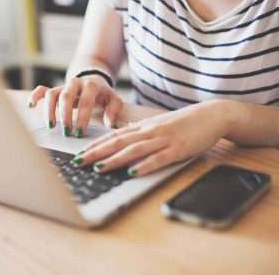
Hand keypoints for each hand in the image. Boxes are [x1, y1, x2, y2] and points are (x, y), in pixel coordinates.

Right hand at [28, 76, 122, 136]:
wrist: (94, 78)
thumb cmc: (103, 94)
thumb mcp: (113, 99)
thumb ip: (114, 110)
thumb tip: (109, 124)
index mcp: (91, 86)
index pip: (85, 101)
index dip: (82, 117)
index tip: (80, 132)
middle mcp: (75, 84)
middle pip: (66, 97)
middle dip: (65, 116)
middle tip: (67, 132)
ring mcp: (63, 86)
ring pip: (52, 94)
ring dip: (50, 110)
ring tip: (52, 126)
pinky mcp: (55, 89)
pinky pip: (42, 90)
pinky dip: (35, 96)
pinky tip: (31, 106)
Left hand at [70, 100, 231, 176]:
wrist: (210, 115)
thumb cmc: (182, 123)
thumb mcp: (157, 125)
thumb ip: (139, 133)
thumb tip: (120, 138)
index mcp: (143, 127)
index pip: (113, 136)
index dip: (94, 145)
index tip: (78, 153)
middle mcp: (149, 132)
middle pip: (117, 142)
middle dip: (95, 153)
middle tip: (77, 161)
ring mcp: (163, 140)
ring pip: (133, 150)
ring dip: (114, 159)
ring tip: (98, 167)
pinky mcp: (177, 149)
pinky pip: (158, 158)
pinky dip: (144, 165)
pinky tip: (133, 172)